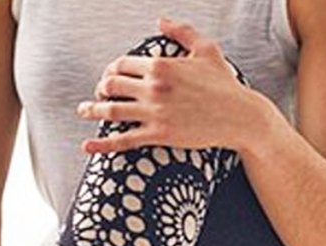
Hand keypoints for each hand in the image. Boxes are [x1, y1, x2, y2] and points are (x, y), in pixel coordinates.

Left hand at [76, 17, 274, 154]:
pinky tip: (88, 145)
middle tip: (98, 93)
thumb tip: (160, 21)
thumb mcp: (206, 50)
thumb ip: (181, 32)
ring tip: (84, 110)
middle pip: (111, 85)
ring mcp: (154, 112)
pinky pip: (123, 140)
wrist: (240, 116)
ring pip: (111, 110)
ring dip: (92, 110)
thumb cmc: (225, 84)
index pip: (121, 64)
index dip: (110, 70)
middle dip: (100, 88)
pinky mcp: (159, 134)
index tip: (109, 76)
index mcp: (160, 65)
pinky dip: (102, 143)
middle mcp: (153, 87)